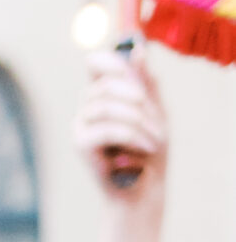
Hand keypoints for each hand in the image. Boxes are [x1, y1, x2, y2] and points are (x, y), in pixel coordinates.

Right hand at [73, 49, 166, 204]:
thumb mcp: (155, 111)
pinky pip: (107, 129)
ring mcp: (80, 125)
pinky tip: (146, 148)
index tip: (133, 66)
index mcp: (103, 96)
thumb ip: (146, 83)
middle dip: (139, 101)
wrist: (143, 191)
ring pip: (107, 106)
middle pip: (106, 85)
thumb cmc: (148, 152)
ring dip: (139, 122)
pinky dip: (132, 136)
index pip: (95, 64)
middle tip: (160, 124)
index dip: (112, 60)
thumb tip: (138, 51)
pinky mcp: (80, 144)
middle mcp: (86, 108)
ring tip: (157, 140)